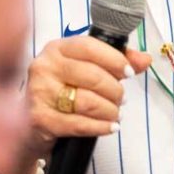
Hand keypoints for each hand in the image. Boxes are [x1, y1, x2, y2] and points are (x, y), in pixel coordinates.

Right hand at [25, 37, 150, 156]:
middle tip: (121, 99)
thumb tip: (144, 59)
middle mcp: (44, 67)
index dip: (114, 59)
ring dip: (109, 110)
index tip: (129, 72)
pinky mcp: (40, 118)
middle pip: (92, 76)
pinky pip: (79, 124)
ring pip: (87, 101)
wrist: (28, 122)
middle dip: (114, 90)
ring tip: (115, 113)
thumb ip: (116, 61)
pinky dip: (100, 127)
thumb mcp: (85, 69)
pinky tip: (109, 126)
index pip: (89, 46)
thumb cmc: (61, 90)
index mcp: (56, 48)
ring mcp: (40, 93)